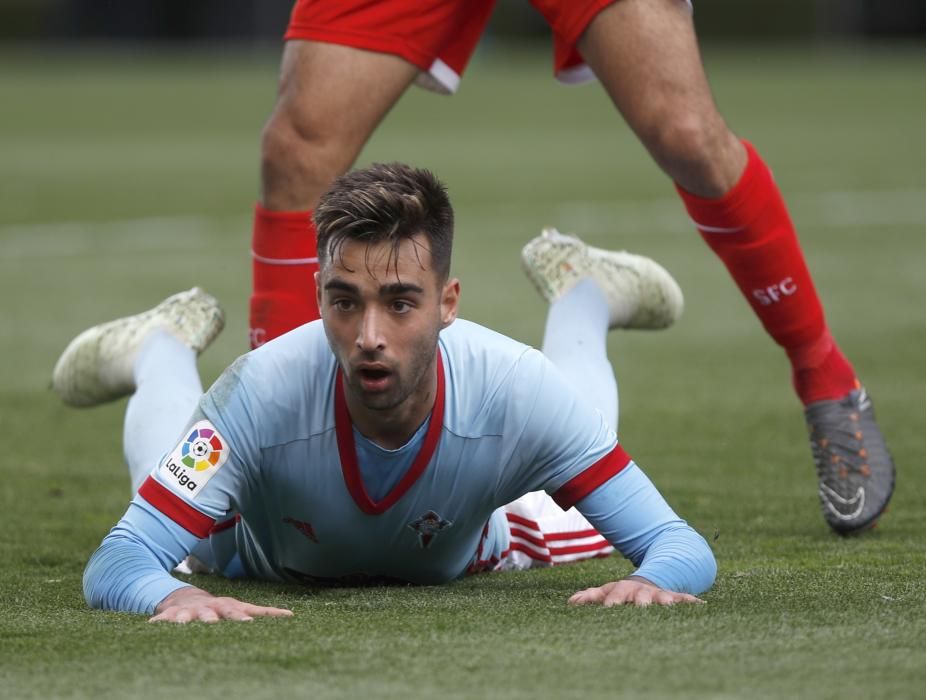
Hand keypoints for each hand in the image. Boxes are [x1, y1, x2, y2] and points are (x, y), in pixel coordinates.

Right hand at [149, 586, 293, 622]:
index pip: (238, 612)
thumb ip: (264, 612)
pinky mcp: (170, 616)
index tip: (248, 622)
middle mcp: (208, 609)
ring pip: (186, 617)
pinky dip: (159, 623)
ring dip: (184, 620)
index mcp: (226, 607)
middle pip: (212, 614)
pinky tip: (152, 626)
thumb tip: (292, 615)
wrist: (185, 598)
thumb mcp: (239, 608)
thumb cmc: (219, 608)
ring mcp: (188, 612)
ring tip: (180, 625)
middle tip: (214, 623)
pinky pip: (162, 620)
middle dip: (213, 618)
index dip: (242, 616)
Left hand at [568, 576, 703, 606]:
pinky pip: (685, 599)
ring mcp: (658, 594)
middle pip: (640, 596)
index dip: (611, 601)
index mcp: (622, 590)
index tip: (608, 609)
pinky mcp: (674, 597)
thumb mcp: (607, 592)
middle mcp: (641, 591)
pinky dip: (692, 602)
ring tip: (670, 606)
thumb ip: (590, 597)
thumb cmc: (622, 593)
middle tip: (640, 608)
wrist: (649, 580)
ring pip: (663, 597)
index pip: (614, 595)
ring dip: (667, 601)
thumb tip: (572, 603)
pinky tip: (702, 606)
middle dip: (640, 602)